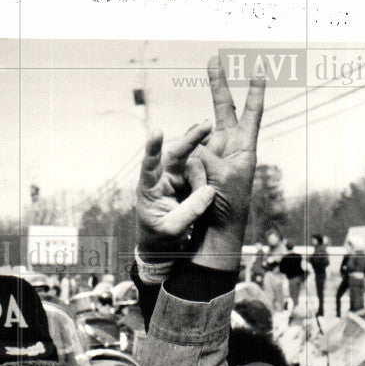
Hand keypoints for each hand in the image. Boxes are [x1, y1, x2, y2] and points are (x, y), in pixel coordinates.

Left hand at [136, 122, 215, 256]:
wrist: (161, 240)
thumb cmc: (160, 236)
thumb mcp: (173, 229)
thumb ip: (189, 211)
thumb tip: (209, 191)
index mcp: (149, 187)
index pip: (149, 165)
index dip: (153, 148)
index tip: (157, 132)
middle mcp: (161, 176)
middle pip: (176, 153)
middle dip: (191, 139)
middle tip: (207, 125)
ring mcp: (174, 176)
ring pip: (192, 162)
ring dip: (203, 167)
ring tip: (208, 190)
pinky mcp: (186, 180)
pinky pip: (200, 169)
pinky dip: (208, 165)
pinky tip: (215, 158)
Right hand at [190, 56, 265, 270]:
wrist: (216, 231)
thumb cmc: (227, 207)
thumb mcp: (221, 178)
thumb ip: (207, 155)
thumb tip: (192, 145)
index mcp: (245, 149)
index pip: (252, 114)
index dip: (255, 91)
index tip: (261, 67)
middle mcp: (229, 147)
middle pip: (223, 109)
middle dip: (218, 84)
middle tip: (215, 57)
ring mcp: (212, 155)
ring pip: (198, 135)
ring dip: (194, 150)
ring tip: (206, 179)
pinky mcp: (195, 165)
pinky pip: (185, 154)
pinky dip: (184, 164)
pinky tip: (194, 182)